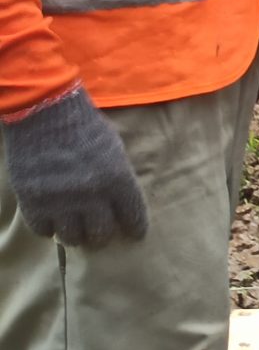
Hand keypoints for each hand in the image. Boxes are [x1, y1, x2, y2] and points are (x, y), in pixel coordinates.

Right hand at [2, 88, 146, 248]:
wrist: (45, 111)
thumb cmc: (84, 125)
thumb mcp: (115, 149)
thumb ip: (118, 177)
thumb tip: (119, 202)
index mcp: (118, 180)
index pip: (133, 217)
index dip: (135, 228)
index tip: (134, 234)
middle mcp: (91, 195)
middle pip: (101, 235)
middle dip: (101, 236)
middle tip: (98, 232)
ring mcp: (60, 201)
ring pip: (71, 238)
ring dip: (74, 235)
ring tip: (74, 228)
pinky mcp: (32, 201)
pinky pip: (42, 230)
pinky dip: (48, 227)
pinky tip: (51, 220)